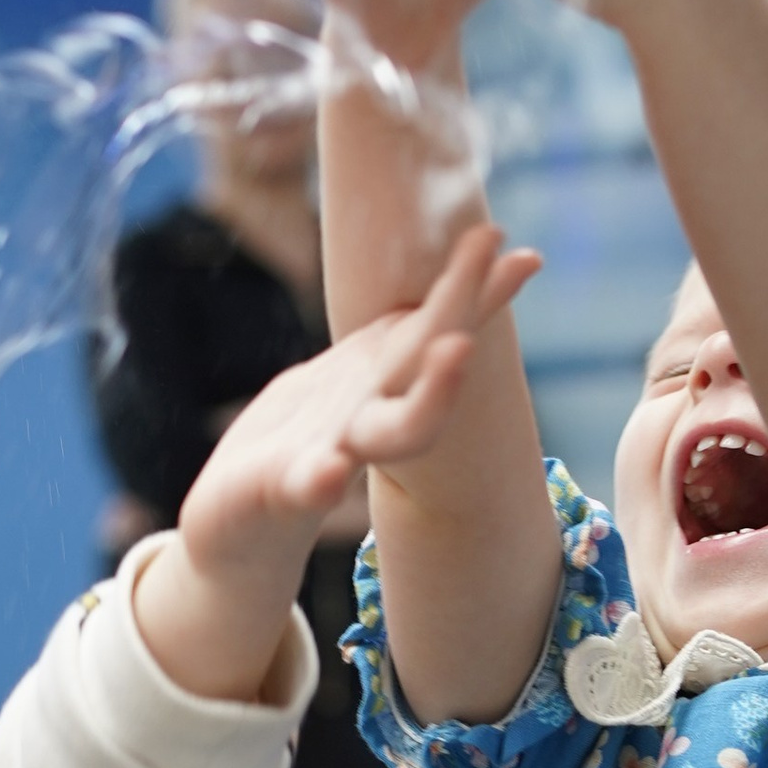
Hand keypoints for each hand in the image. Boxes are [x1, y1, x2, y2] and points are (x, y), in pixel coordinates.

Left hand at [131, 223, 538, 703]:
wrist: (239, 510)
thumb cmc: (306, 433)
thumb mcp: (358, 368)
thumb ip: (407, 334)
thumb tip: (467, 278)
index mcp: (385, 379)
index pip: (445, 327)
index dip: (483, 291)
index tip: (528, 256)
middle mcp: (374, 417)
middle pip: (435, 370)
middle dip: (466, 317)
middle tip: (492, 264)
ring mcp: (334, 452)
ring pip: (394, 431)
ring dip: (432, 396)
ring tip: (456, 348)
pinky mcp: (280, 486)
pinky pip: (303, 483)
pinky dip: (319, 478)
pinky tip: (327, 470)